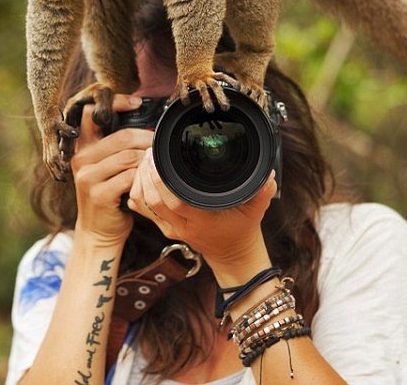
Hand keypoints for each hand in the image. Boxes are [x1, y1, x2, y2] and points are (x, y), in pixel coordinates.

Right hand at [69, 94, 153, 247]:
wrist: (98, 231)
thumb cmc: (110, 195)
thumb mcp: (106, 166)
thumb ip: (117, 146)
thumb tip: (148, 124)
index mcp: (82, 147)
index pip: (91, 113)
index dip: (115, 103)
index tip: (137, 102)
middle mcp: (80, 159)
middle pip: (121, 136)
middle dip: (147, 139)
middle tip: (161, 144)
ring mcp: (87, 177)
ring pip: (128, 156)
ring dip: (149, 160)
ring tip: (158, 164)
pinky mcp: (98, 194)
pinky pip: (129, 177)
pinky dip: (144, 177)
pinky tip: (149, 180)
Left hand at [127, 148, 277, 281]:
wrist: (231, 254)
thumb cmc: (241, 230)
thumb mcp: (255, 211)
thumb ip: (262, 192)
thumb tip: (268, 174)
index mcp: (201, 221)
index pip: (174, 202)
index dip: (161, 181)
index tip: (159, 158)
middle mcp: (181, 226)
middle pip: (152, 201)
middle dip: (146, 174)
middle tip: (149, 152)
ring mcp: (170, 228)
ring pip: (143, 204)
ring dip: (139, 181)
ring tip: (145, 159)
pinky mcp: (163, 227)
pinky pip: (142, 209)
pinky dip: (137, 191)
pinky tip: (142, 174)